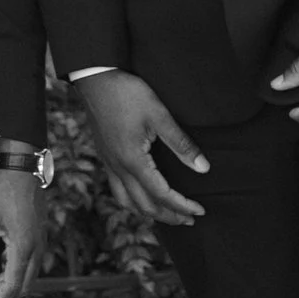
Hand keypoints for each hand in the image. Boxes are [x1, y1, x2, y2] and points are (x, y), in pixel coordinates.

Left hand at [0, 166, 46, 297]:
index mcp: (23, 247)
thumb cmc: (0, 191)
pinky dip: (15, 272)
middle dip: (4, 297)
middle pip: (24, 286)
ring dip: (10, 284)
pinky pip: (31, 263)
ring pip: (29, 276)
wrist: (22, 168)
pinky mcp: (39, 235)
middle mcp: (36, 248)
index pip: (12, 286)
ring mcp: (41, 242)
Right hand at [75, 70, 209, 225]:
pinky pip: (117, 190)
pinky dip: (132, 201)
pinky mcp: (105, 156)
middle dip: (169, 216)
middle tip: (190, 219)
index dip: (183, 206)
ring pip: (127, 202)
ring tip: (167, 215)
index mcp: (133, 161)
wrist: (95, 78)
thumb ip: (181, 144)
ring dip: (149, 213)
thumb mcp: (159, 115)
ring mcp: (109, 163)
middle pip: (145, 206)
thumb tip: (204, 168)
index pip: (162, 195)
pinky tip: (142, 194)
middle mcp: (118, 168)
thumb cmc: (128, 94)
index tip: (200, 210)